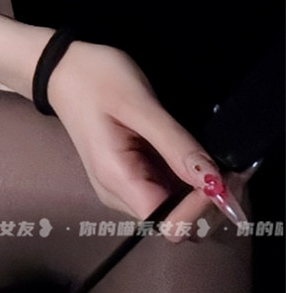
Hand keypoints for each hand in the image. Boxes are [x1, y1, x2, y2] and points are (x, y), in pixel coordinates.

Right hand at [46, 41, 247, 240]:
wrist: (59, 68)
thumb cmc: (94, 79)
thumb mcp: (138, 104)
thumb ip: (175, 144)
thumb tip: (214, 181)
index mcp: (116, 180)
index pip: (170, 224)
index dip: (201, 208)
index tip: (222, 177)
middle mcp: (118, 194)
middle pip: (175, 224)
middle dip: (210, 204)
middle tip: (233, 170)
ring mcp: (123, 187)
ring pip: (175, 211)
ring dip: (204, 194)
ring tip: (223, 164)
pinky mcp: (130, 175)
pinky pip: (167, 192)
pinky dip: (191, 184)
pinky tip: (202, 160)